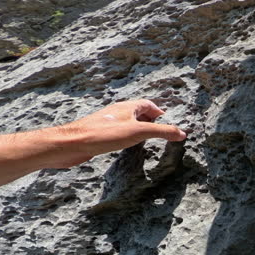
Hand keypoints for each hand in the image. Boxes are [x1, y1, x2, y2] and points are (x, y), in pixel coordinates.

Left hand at [44, 100, 186, 167]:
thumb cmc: (103, 134)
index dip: (160, 113)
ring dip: (138, 131)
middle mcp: (117, 113)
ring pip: (127, 124)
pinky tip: (127, 149)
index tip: (169, 124)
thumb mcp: (138, 132)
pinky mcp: (100, 135)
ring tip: (147, 142)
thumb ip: (161, 132)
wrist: (72, 144)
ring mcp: (107, 124)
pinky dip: (127, 139)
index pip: (148, 104)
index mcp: (127, 107)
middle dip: (151, 122)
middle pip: (138, 113)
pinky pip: (118, 134)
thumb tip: (182, 133)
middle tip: (161, 134)